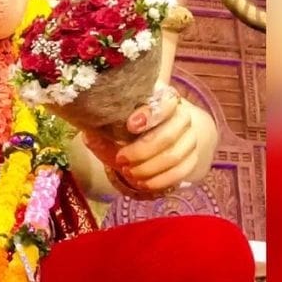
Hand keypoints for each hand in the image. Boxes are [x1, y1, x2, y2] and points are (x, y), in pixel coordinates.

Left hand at [86, 87, 200, 193]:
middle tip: (121, 160)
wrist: (147, 144)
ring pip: (174, 156)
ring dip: (147, 169)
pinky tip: (141, 183)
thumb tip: (90, 131)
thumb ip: (102, 127)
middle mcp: (181, 116)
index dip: (150, 114)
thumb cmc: (125, 131)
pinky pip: (179, 173)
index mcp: (162, 99)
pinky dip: (158, 181)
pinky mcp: (191, 159)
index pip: (166, 102)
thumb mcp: (111, 126)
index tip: (130, 125)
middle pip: (170, 135)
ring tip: (128, 173)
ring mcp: (189, 139)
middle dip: (142, 151)